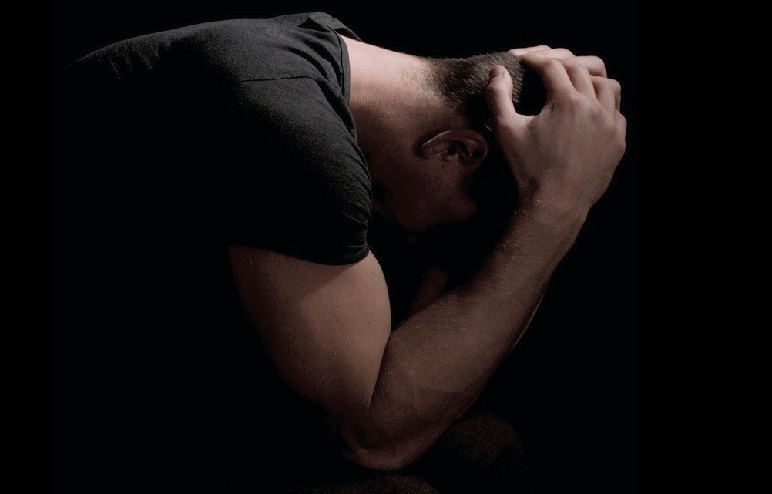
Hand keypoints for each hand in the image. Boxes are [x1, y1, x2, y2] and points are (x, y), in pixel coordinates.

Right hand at [486, 46, 626, 217]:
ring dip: (589, 78)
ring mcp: (610, 123)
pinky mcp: (618, 140)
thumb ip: (498, 97)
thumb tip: (498, 71)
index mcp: (567, 101)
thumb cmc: (529, 169)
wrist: (557, 203)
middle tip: (544, 66)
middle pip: (581, 68)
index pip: (552, 66)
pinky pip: (616, 110)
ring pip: (606, 84)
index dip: (535, 59)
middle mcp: (594, 106)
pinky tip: (588, 110)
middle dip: (560, 62)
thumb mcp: (506, 131)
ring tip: (572, 84)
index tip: (524, 60)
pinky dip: (603, 103)